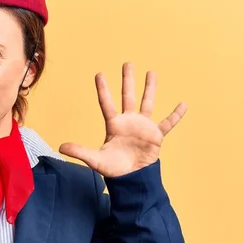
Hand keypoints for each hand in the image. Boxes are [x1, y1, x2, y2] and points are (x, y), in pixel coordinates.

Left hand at [59, 62, 185, 177]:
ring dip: (150, 88)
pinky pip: (167, 123)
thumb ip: (79, 151)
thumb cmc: (113, 168)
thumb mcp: (95, 159)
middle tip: (127, 64)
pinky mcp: (156, 135)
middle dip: (128, 80)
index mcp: (114, 125)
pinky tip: (183, 104)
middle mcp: (128, 121)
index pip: (107, 103)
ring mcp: (143, 127)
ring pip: (147, 103)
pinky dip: (176, 115)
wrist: (131, 179)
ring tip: (151, 72)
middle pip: (128, 96)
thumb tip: (60, 147)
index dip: (103, 89)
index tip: (99, 74)